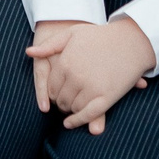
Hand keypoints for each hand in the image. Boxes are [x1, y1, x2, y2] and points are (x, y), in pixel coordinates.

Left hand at [27, 17, 154, 132]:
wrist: (130, 42)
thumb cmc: (100, 36)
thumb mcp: (71, 34)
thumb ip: (49, 46)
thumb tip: (28, 52)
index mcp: (65, 63)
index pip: (50, 86)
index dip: (52, 93)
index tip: (55, 94)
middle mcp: (76, 77)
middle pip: (60, 99)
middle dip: (60, 103)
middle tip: (63, 103)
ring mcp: (91, 88)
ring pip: (73, 108)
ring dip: (70, 111)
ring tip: (71, 108)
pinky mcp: (106, 98)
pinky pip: (88, 114)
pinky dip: (78, 121)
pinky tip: (70, 124)